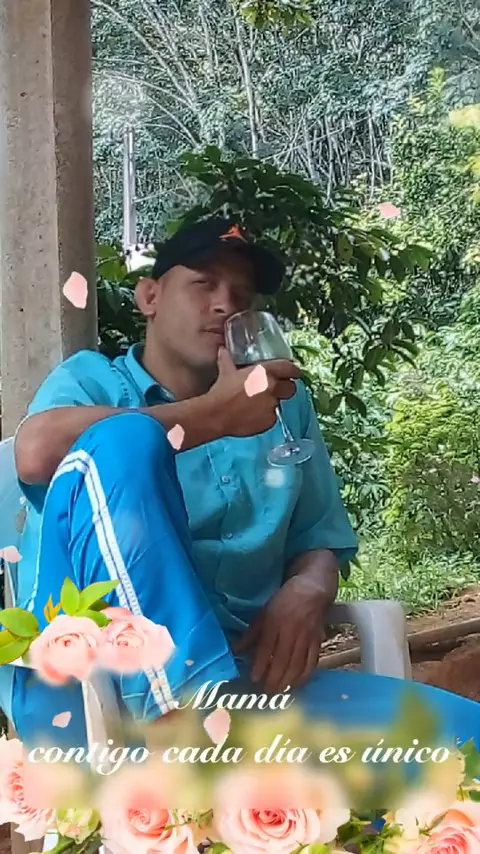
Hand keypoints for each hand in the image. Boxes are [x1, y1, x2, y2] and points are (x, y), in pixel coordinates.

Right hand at [206, 347, 300, 437]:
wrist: (216, 414)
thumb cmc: (221, 391)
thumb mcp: (226, 371)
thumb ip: (227, 359)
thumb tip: (223, 349)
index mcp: (265, 371)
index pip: (290, 368)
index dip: (293, 371)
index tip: (293, 373)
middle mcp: (273, 387)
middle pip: (291, 388)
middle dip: (285, 388)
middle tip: (276, 390)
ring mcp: (273, 405)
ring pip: (279, 403)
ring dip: (272, 402)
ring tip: (257, 404)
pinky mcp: (270, 421)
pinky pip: (272, 417)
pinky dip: (265, 416)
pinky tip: (253, 415)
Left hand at [233, 575, 327, 692]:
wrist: (312, 591)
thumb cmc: (284, 602)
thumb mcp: (264, 613)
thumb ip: (251, 633)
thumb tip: (236, 650)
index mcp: (275, 622)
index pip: (267, 647)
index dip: (261, 664)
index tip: (254, 678)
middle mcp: (292, 631)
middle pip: (283, 659)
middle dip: (274, 678)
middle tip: (266, 692)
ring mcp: (307, 637)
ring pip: (298, 664)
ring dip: (288, 681)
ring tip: (279, 693)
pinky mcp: (318, 641)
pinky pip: (312, 662)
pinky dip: (304, 676)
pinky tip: (297, 684)